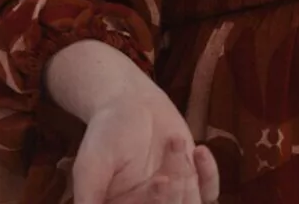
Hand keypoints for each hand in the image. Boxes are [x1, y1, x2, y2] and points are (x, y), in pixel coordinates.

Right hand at [73, 90, 220, 202]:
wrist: (130, 104)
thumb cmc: (105, 134)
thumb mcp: (90, 166)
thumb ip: (88, 198)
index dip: (155, 202)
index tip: (160, 180)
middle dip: (173, 193)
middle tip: (170, 159)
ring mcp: (172, 196)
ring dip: (187, 177)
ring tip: (174, 142)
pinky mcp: (191, 180)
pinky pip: (209, 190)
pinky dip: (209, 174)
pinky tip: (199, 150)